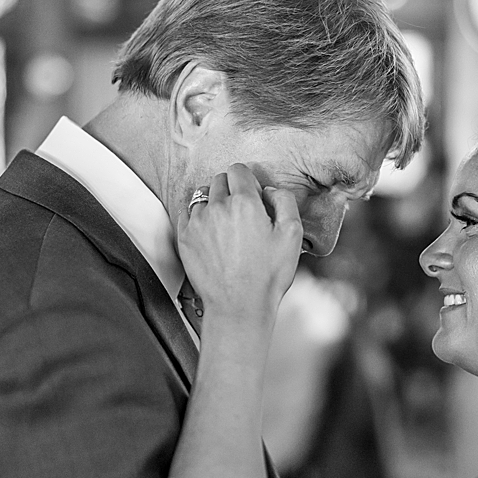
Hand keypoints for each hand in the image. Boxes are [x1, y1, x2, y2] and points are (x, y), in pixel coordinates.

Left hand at [177, 164, 302, 320]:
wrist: (239, 306)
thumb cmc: (268, 275)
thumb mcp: (292, 235)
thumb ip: (285, 202)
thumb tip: (269, 190)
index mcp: (244, 203)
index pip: (238, 170)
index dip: (248, 180)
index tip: (253, 195)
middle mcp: (217, 208)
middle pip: (219, 180)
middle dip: (231, 190)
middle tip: (242, 212)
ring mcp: (197, 223)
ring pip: (202, 196)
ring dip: (213, 203)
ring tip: (225, 225)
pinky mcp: (185, 238)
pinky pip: (187, 214)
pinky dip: (198, 218)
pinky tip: (211, 234)